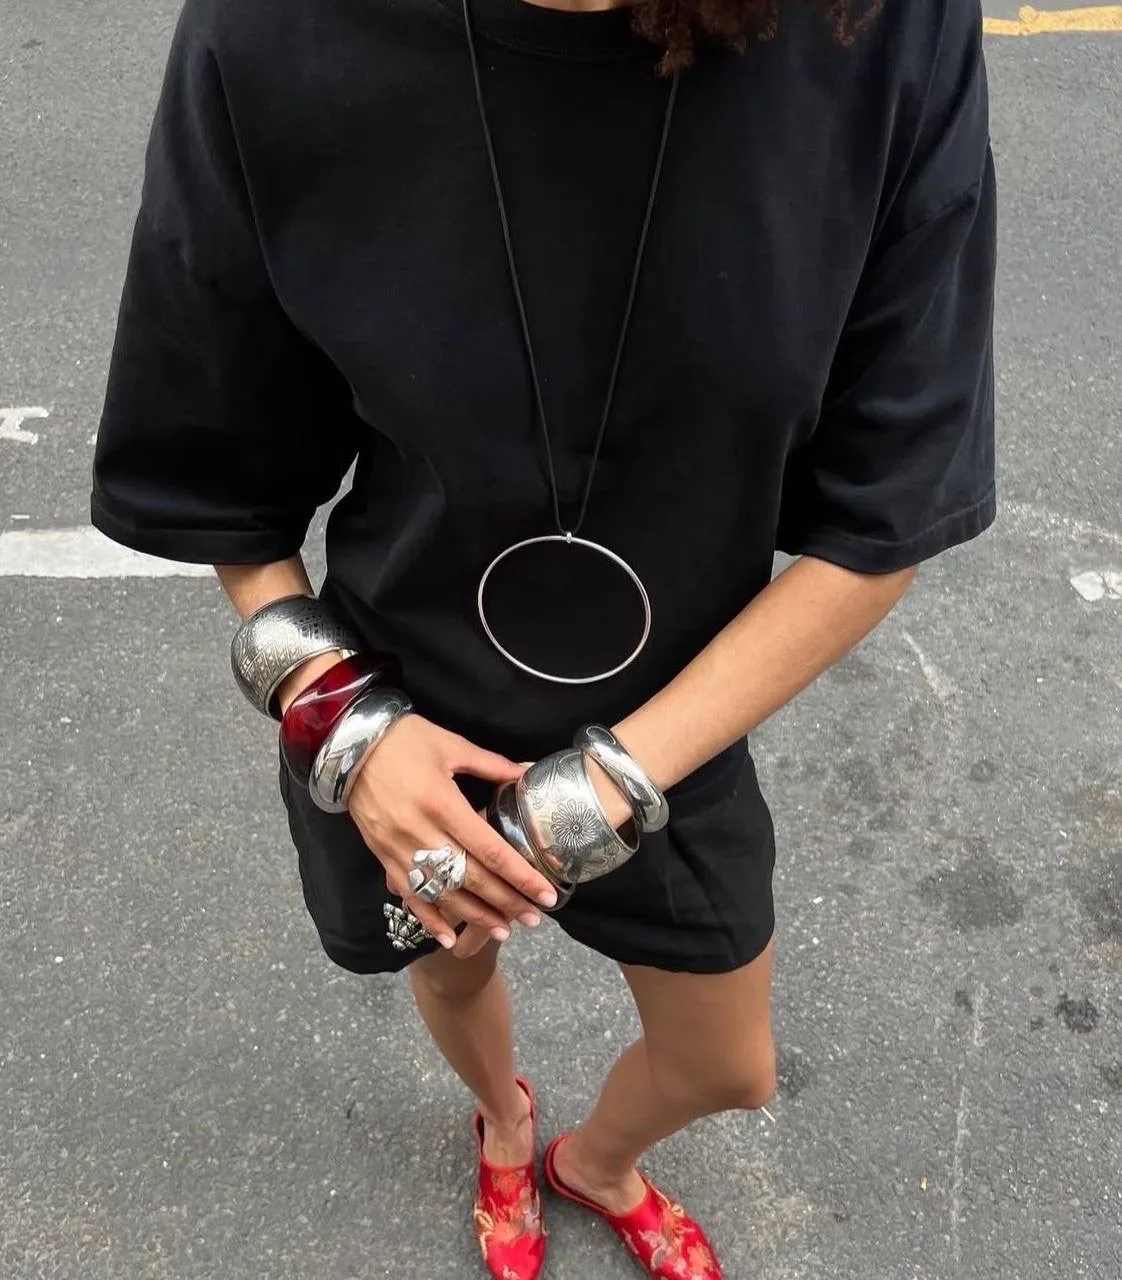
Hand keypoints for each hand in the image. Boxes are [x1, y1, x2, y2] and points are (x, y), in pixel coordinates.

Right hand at [344, 715, 558, 948]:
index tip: (545, 894)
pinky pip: (408, 894)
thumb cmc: (403, 740)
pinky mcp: (382, 856)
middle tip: (535, 919)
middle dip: (506, 903)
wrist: (347, 745)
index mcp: (443, 804)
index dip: (520, 876)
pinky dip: (429, 919)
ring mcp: (398, 849)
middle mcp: (420, 833)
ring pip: (442, 893)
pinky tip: (449, 939)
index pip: (489, 850)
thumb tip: (529, 771)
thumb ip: (492, 765)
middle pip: (470, 878)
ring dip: (474, 917)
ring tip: (503, 931)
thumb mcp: (451, 744)